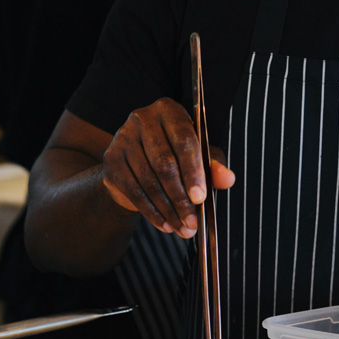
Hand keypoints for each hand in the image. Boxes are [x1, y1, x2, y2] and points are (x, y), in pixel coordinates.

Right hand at [100, 97, 234, 236]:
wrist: (135, 161)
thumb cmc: (174, 154)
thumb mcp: (199, 156)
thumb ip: (214, 165)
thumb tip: (227, 179)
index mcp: (169, 110)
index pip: (184, 140)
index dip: (194, 171)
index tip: (201, 198)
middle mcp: (142, 119)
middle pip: (164, 163)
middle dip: (181, 197)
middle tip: (193, 221)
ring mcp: (123, 139)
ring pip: (149, 181)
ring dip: (168, 209)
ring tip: (183, 228)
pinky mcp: (111, 160)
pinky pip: (134, 191)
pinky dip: (151, 212)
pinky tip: (165, 224)